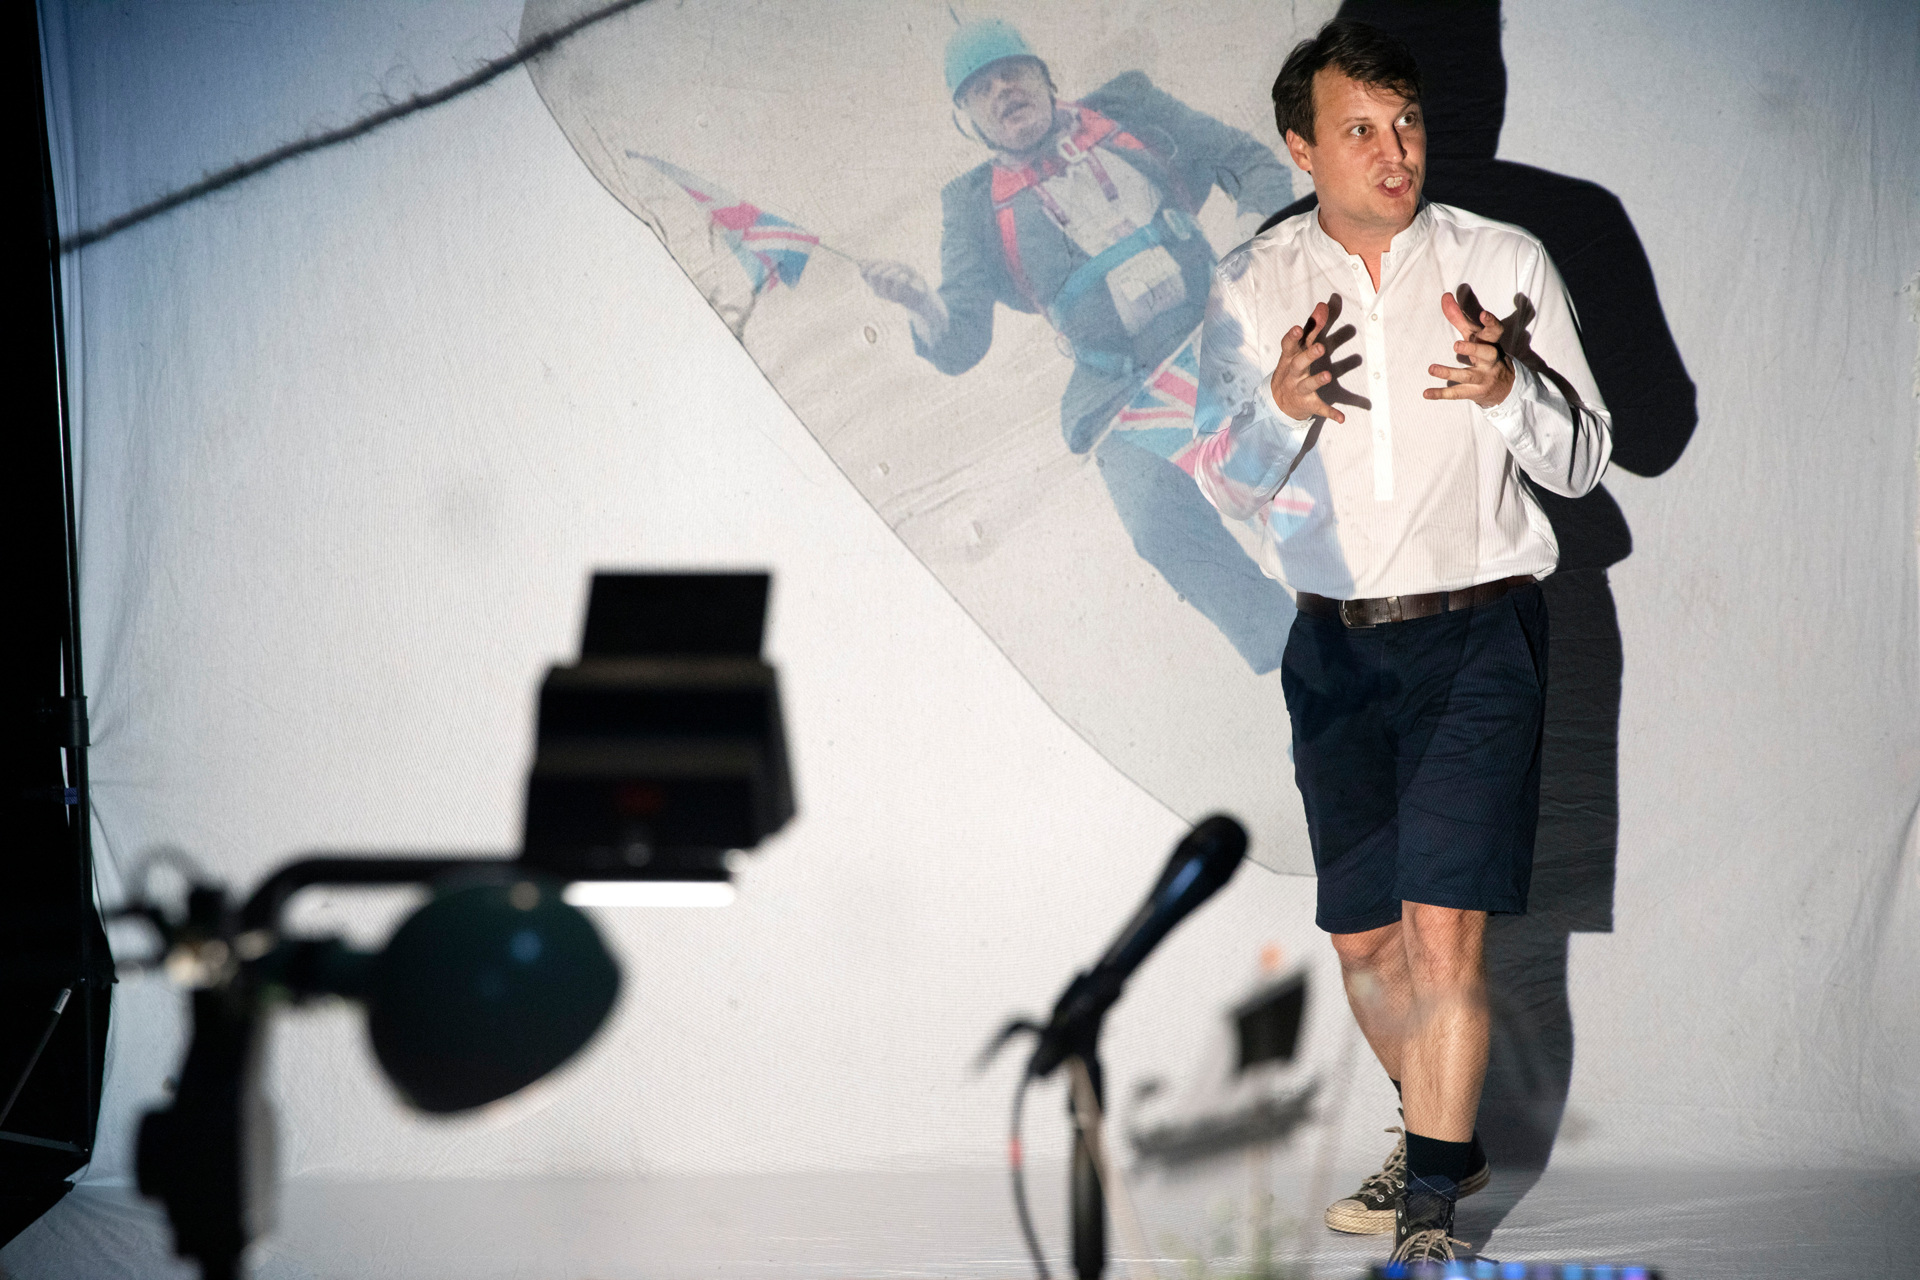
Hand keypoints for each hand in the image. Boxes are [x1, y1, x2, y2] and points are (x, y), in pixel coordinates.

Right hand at [861, 259, 933, 311]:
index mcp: (874, 283)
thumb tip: (861, 260)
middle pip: (873, 273)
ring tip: (902, 271)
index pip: (864, 272)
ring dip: (895, 269)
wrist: (919, 293)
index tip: (881, 259)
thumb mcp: (892, 267)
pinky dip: (903, 275)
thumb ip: (877, 264)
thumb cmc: (904, 277)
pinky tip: (906, 278)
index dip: (871, 262)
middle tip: (894, 264)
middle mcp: (877, 291)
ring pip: (885, 276)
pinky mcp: (897, 298)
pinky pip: (898, 281)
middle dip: (885, 264)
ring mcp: (886, 296)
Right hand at [1268, 300, 1345, 423]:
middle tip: (1320, 347)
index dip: (1293, 337)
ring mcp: (1300, 389)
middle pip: (1299, 363)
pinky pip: (1320, 408)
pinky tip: (1341, 418)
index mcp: (1291, 358)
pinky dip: (1330, 413)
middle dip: (1308, 355)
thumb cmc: (1293, 368)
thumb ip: (1313, 327)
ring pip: (1308, 384)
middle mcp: (1293, 374)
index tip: (1299, 327)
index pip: (1290, 346)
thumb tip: (1324, 304)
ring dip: (1317, 380)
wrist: (1279, 402)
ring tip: (1328, 376)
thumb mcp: (1300, 349)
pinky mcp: (1310, 404)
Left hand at [1425, 291, 1513, 407]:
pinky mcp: (1473, 392)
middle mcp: (1490, 360)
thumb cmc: (1484, 353)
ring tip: (1431, 368)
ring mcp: (1483, 378)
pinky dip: (1441, 394)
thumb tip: (1445, 296)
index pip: (1495, 331)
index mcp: (1491, 343)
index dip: (1491, 322)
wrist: (1504, 386)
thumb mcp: (1475, 336)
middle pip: (1486, 354)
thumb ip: (1459, 317)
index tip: (1484, 314)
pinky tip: (1426, 393)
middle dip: (1473, 349)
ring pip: (1468, 376)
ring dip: (1449, 373)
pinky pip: (1457, 394)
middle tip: (1456, 345)